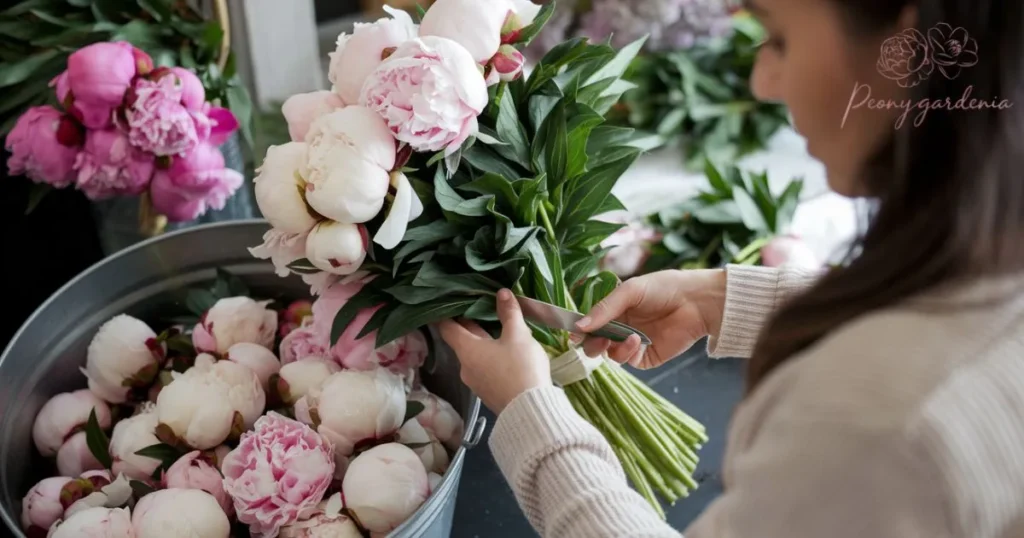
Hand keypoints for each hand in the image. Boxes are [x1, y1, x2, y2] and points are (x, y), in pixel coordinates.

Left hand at [438, 289, 550, 412]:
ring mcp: (476, 382)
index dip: (447, 314)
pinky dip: (491, 357)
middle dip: (471, 325)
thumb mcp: (518, 335)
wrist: (530, 410)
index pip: (447, 327)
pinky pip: (485, 369)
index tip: (450, 302)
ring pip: (475, 356)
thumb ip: (509, 313)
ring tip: (499, 328)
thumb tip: (502, 293)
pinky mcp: (488, 392)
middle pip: (462, 341)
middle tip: (481, 307)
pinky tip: (507, 353)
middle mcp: (465, 366)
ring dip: (483, 342)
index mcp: (466, 350)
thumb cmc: (520, 368)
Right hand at [576, 269, 726, 368]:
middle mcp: (622, 328)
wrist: (697, 301)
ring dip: (612, 347)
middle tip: (592, 341)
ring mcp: (634, 344)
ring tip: (625, 336)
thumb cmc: (664, 288)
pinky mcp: (647, 357)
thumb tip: (579, 326)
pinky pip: (628, 361)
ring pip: (610, 354)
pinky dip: (627, 353)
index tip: (572, 334)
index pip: (591, 323)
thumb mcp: (630, 291)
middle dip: (591, 344)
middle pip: (596, 343)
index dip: (580, 330)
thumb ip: (604, 309)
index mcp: (616, 310)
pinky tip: (636, 340)